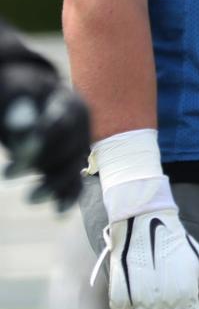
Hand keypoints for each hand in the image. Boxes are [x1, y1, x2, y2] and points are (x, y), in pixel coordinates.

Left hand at [1, 61, 89, 210]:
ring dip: (53, 186)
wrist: (29, 106)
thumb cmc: (21, 99)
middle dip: (39, 163)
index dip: (44, 137)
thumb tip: (23, 131)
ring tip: (29, 198)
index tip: (21, 150)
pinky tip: (58, 213)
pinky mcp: (71, 169)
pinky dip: (67, 199)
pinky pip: (75, 186)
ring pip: (74, 170)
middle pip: (69, 149)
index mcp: (71, 104)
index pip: (62, 122)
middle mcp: (81, 128)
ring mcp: (78, 150)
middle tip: (7, 173)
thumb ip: (19, 108)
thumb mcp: (17, 95)